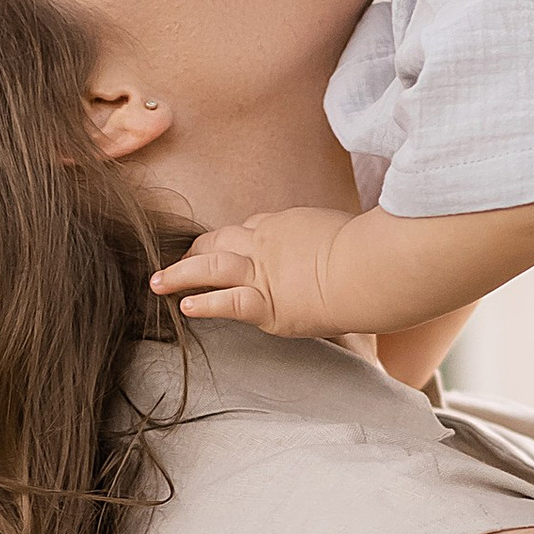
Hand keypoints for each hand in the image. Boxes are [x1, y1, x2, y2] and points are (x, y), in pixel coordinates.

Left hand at [151, 205, 357, 337]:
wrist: (373, 269)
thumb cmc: (376, 253)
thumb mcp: (352, 232)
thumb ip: (338, 239)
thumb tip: (356, 245)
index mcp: (289, 225)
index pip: (253, 227)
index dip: (238, 237)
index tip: (231, 246)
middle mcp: (269, 244)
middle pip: (221, 239)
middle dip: (197, 249)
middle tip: (181, 259)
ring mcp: (265, 273)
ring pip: (212, 266)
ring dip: (181, 273)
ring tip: (158, 283)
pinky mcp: (268, 304)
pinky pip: (228, 302)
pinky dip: (204, 303)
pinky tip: (185, 307)